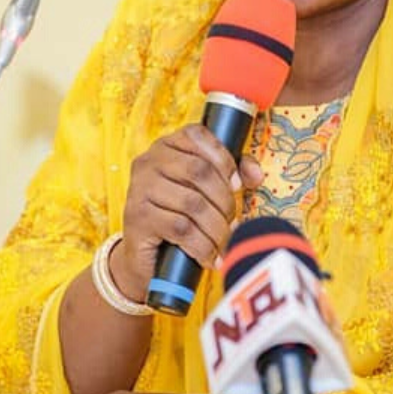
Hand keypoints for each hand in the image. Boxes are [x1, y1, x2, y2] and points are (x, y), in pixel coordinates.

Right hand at [112, 125, 262, 300]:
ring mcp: (139, 189)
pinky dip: (203, 246)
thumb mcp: (204, 188)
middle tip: (232, 221)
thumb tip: (255, 175)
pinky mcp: (137, 219)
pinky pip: (181, 229)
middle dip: (224, 199)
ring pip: (193, 203)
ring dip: (217, 228)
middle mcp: (148, 161)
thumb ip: (232, 172)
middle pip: (199, 171)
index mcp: (166, 146)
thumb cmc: (180, 215)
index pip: (197, 136)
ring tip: (224, 242)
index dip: (223, 158)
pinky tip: (211, 256)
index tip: (238, 184)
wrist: (147, 257)